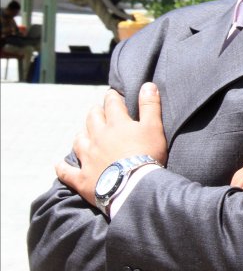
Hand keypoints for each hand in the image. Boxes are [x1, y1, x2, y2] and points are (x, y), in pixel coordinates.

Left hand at [56, 83, 166, 205]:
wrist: (134, 186)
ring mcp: (87, 158)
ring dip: (81, 135)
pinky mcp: (82, 178)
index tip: (112, 94)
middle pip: (92, 119)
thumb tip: (147, 84)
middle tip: (98, 111)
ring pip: (79, 141)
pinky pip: (66, 171)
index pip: (112, 104)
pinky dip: (62, 167)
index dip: (112, 98)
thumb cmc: (147, 155)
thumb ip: (150, 105)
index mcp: (116, 125)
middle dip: (95, 113)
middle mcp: (98, 137)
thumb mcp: (154, 127)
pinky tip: (59, 164)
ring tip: (83, 134)